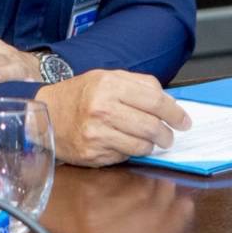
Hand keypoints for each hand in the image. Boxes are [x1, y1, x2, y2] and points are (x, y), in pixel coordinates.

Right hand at [34, 70, 191, 167]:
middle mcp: (102, 110)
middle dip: (167, 134)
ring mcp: (97, 134)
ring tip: (150, 140)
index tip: (184, 121)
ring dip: (151, 145)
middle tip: (169, 136)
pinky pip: (124, 156)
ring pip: (141, 145)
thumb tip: (169, 102)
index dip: (175, 113)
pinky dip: (131, 151)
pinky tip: (124, 143)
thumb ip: (140, 85)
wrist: (47, 114)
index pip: (155, 101)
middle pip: (151, 126)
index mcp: (109, 86)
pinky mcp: (93, 154)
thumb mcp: (108, 77)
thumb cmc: (80, 94)